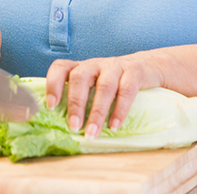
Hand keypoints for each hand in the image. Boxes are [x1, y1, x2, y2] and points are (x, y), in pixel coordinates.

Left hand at [45, 52, 164, 138]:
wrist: (145, 66)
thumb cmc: (112, 82)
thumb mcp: (93, 84)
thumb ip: (80, 97)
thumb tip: (61, 124)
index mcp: (80, 67)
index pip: (61, 67)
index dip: (53, 84)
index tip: (51, 106)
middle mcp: (94, 64)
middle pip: (79, 77)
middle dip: (75, 103)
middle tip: (73, 126)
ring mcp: (114, 66)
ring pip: (103, 86)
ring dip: (97, 112)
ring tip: (92, 132)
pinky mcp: (134, 73)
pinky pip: (126, 90)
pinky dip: (120, 109)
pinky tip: (114, 125)